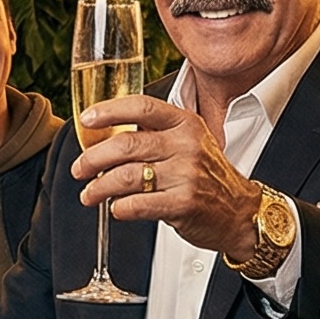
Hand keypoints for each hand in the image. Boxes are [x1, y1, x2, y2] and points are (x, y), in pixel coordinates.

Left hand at [71, 94, 255, 255]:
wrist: (240, 212)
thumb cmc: (208, 177)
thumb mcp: (190, 143)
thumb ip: (155, 135)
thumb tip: (105, 137)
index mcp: (185, 124)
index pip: (142, 106)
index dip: (109, 111)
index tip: (86, 120)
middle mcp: (186, 146)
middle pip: (126, 145)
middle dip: (93, 158)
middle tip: (79, 169)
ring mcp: (186, 175)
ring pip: (125, 177)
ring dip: (98, 188)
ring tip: (90, 194)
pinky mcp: (183, 204)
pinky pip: (136, 205)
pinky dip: (118, 208)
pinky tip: (116, 208)